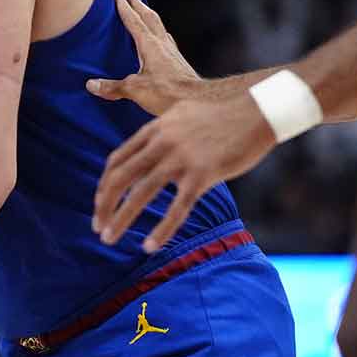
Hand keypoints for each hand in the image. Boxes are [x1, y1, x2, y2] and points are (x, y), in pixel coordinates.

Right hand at [85, 0, 202, 115]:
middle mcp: (162, 43)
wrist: (197, 100)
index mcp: (149, 44)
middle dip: (137, 3)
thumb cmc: (168, 93)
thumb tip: (92, 85)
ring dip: (148, 14)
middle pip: (148, 16)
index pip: (133, 19)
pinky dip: (157, 31)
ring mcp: (172, 51)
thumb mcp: (135, 90)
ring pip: (158, 25)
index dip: (123, 4)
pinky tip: (158, 38)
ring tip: (142, 9)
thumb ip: (113, 86)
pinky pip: (165, 38)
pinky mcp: (177, 61)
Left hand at [92, 88, 277, 251]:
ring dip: (120, 219)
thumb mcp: (182, 114)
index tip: (99, 204)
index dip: (104, 185)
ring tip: (108, 239)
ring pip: (141, 194)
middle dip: (104, 205)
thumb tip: (149, 148)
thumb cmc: (224, 116)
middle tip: (97, 228)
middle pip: (121, 177)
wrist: (258, 111)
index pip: (118, 160)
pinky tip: (149, 246)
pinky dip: (161, 230)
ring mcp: (181, 158)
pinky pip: (177, 208)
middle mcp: (162, 142)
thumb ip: (162, 131)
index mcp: (155, 129)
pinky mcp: (203, 174)